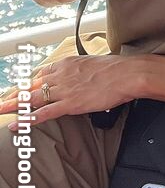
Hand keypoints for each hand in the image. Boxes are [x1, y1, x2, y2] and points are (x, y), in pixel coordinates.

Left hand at [0, 54, 134, 127]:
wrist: (128, 74)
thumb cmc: (116, 69)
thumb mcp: (93, 63)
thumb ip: (81, 70)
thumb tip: (80, 76)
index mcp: (67, 63)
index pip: (41, 74)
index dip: (28, 84)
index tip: (20, 89)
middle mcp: (62, 75)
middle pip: (31, 85)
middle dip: (14, 94)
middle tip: (2, 101)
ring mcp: (64, 90)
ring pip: (32, 98)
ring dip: (14, 106)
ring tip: (1, 110)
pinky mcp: (70, 103)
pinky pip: (44, 113)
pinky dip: (27, 119)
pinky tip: (16, 124)